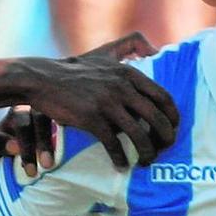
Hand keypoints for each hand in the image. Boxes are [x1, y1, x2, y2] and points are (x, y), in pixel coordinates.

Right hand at [0, 33, 159, 176]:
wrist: (42, 79)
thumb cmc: (74, 71)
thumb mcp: (105, 55)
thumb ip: (128, 50)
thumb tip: (154, 51)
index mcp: (129, 73)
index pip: (163, 97)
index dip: (173, 117)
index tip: (173, 129)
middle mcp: (122, 87)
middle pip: (157, 118)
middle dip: (165, 138)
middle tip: (164, 150)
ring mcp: (107, 103)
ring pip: (139, 134)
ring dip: (147, 152)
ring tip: (146, 162)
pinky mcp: (91, 118)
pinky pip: (113, 144)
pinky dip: (120, 158)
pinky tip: (121, 165)